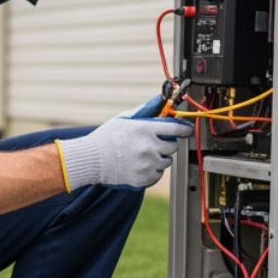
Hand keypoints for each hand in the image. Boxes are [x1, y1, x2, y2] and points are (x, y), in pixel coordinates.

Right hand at [56, 105, 193, 190]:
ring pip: (167, 161)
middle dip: (167, 143)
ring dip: (159, 157)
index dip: (184, 129)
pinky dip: (152, 170)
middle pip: (174, 146)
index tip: (186, 130)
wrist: (91, 160)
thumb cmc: (107, 137)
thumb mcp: (125, 119)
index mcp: (146, 129)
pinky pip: (158, 174)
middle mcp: (149, 147)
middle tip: (154, 142)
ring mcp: (147, 164)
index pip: (177, 128)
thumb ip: (146, 110)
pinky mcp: (144, 178)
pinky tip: (138, 165)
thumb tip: (162, 99)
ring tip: (142, 155)